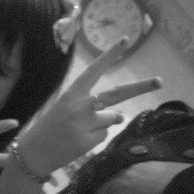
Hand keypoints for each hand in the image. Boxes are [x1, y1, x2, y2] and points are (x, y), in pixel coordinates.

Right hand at [16, 37, 161, 175]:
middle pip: (118, 93)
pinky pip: (104, 135)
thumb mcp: (66, 109)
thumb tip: (120, 116)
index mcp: (73, 92)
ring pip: (112, 118)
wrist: (34, 153)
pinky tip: (79, 141)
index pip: (95, 69)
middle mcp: (82, 105)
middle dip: (140, 87)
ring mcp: (87, 123)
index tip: (126, 40)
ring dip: (103, 123)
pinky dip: (96, 138)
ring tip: (80, 130)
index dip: (110, 55)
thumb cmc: (49, 127)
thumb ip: (93, 108)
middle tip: (160, 81)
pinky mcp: (90, 141)